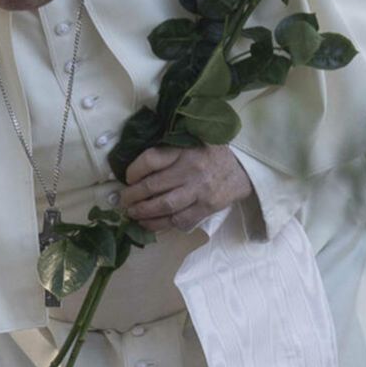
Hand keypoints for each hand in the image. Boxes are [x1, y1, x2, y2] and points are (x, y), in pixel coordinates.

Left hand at [119, 145, 253, 231]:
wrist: (243, 170)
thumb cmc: (210, 154)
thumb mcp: (191, 141)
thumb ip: (169, 149)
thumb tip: (137, 166)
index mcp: (184, 149)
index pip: (151, 159)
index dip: (133, 170)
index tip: (127, 177)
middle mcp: (191, 169)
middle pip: (153, 185)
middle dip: (133, 196)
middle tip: (123, 201)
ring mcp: (199, 190)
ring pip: (164, 206)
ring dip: (143, 213)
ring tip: (132, 214)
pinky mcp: (206, 208)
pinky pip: (179, 221)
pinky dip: (161, 225)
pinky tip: (150, 224)